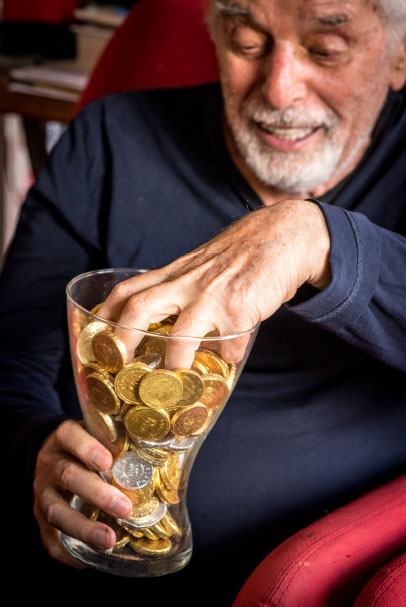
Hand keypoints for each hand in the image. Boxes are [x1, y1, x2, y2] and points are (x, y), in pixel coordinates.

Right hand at [33, 419, 132, 567]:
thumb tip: (172, 450)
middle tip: (124, 508)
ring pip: (55, 510)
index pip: (70, 435)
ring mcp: (42, 491)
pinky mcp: (40, 517)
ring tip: (109, 540)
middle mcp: (50, 462)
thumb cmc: (90, 446)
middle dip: (97, 493)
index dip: (87, 448)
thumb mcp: (99, 435)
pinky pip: (49, 539)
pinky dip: (67, 553)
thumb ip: (121, 442)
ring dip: (84, 528)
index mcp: (65, 438)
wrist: (54, 455)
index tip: (107, 461)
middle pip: (68, 475)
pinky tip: (87, 561)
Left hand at [98, 199, 330, 368]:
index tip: (95, 333)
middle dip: (123, 339)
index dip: (106, 312)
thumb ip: (181, 289)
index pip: (128, 290)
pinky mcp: (241, 308)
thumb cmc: (240, 254)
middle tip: (120, 363)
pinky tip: (230, 358)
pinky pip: (229, 345)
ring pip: (180, 335)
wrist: (283, 235)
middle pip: (140, 308)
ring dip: (175, 360)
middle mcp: (188, 283)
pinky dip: (228, 357)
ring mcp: (214, 296)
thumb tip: (167, 329)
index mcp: (175, 274)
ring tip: (177, 374)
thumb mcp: (201, 266)